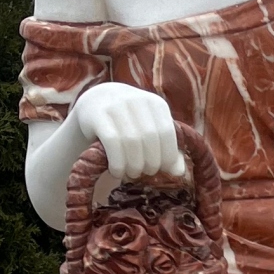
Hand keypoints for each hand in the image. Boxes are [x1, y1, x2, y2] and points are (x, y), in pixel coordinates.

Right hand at [71, 82, 185, 181]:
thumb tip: (179, 173)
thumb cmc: (128, 123)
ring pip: (132, 141)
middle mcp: (136, 100)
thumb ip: (166, 148)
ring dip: (134, 164)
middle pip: (150, 138)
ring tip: (132, 174)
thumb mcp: (149, 130)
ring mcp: (115, 105)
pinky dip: (117, 162)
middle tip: (146, 174)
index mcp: (155, 103)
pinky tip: (117, 171)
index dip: (167, 156)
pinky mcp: (96, 114)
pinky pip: (112, 142)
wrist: (93, 104)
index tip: (163, 171)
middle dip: (151, 162)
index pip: (168, 133)